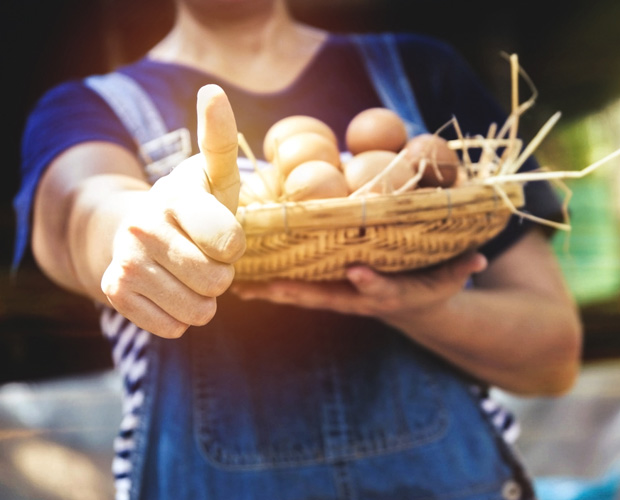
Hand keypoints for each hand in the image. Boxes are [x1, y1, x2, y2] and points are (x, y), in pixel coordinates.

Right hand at [101, 85, 245, 337]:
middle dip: (221, 275)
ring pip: (197, 311)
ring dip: (203, 299)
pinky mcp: (115, 292)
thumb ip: (220, 140)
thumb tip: (212, 90)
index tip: (220, 232)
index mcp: (176, 196)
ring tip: (189, 273)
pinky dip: (180, 317)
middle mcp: (145, 226)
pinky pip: (173, 327)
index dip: (234, 246)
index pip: (231, 245)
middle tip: (204, 255)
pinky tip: (169, 290)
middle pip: (217, 282)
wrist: (136, 230)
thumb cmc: (193, 206)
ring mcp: (126, 261)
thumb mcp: (213, 175)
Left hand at [232, 251, 486, 322]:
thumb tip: (479, 258)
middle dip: (298, 292)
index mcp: (391, 293)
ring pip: (303, 295)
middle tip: (267, 287)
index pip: (383, 290)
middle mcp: (359, 297)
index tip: (359, 272)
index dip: (373, 284)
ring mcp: (339, 296)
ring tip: (240, 285)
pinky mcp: (326, 290)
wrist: (412, 305)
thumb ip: (462, 267)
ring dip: (273, 291)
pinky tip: (243, 281)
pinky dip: (270, 286)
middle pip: (328, 297)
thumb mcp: (450, 277)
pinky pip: (295, 289)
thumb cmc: (429, 283)